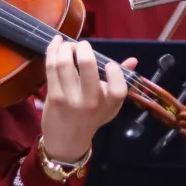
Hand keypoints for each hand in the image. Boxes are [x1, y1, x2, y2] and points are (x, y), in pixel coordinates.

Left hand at [38, 36, 134, 161]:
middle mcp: (91, 102)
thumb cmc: (91, 119)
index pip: (118, 89)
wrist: (67, 142)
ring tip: (67, 45)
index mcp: (109, 104)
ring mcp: (70, 99)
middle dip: (83, 48)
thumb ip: (119, 81)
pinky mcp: (54, 97)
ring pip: (65, 63)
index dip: (115, 72)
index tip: (109, 64)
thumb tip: (133, 60)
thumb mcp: (110, 105)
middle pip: (88, 66)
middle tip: (82, 45)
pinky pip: (52, 68)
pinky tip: (55, 44)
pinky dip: (52, 51)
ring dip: (65, 47)